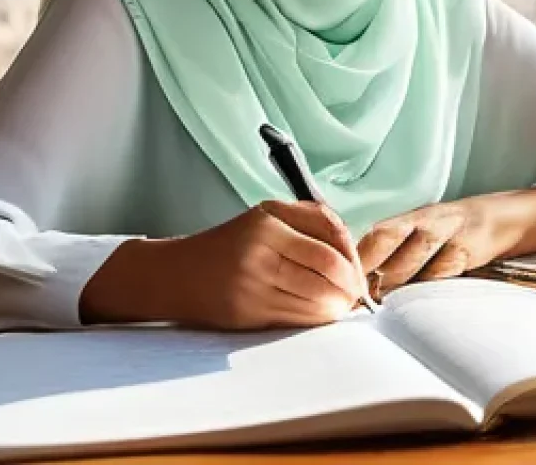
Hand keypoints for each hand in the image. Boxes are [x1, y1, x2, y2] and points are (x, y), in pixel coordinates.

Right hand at [160, 200, 366, 329]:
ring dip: (337, 307)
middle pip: (327, 273)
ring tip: (343, 306)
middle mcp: (260, 253)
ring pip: (314, 300)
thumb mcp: (267, 215)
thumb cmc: (231, 242)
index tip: (359, 272)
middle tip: (358, 294)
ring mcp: (253, 286)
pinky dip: (316, 320)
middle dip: (350, 287)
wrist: (176, 274)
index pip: (328, 245)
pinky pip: (295, 319)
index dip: (353, 262)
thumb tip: (352, 248)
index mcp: (268, 223)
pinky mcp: (247, 314)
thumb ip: (312, 220)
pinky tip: (322, 316)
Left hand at [357, 189, 535, 297]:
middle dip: (370, 267)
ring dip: (398, 279)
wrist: (509, 216)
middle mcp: (428, 220)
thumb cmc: (456, 231)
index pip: (377, 233)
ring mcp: (452, 232)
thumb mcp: (424, 233)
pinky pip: (448, 268)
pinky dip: (431, 284)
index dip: (357, 255)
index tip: (338, 278)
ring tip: (380, 301)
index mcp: (412, 217)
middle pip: (391, 239)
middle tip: (353, 293)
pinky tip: (418, 299)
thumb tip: (358, 282)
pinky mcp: (474, 248)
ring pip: (418, 256)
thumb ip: (395, 253)